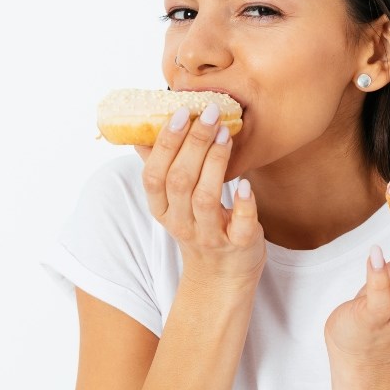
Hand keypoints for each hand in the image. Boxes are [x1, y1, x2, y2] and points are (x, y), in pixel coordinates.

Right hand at [134, 104, 265, 288]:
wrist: (223, 276)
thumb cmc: (200, 226)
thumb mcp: (174, 202)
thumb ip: (162, 169)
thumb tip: (142, 132)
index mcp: (161, 209)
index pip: (154, 175)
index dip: (166, 143)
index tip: (181, 113)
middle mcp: (181, 223)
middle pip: (180, 181)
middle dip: (194, 144)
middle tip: (211, 113)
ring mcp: (209, 236)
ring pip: (206, 198)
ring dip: (215, 163)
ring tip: (226, 134)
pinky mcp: (238, 245)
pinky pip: (239, 225)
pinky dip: (243, 204)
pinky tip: (247, 183)